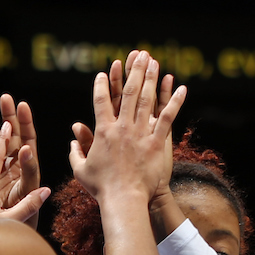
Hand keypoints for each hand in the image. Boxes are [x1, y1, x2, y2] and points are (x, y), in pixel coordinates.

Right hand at [70, 53, 184, 203]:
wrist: (123, 200)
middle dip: (133, 71)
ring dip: (151, 78)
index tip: (104, 72)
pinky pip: (167, 119)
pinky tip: (182, 88)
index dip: (102, 85)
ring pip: (147, 100)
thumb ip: (75, 152)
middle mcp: (122, 128)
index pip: (101, 101)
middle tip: (138, 54)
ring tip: (154, 62)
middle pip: (129, 93)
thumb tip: (71, 140)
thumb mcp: (81, 170)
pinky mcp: (156, 143)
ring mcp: (140, 134)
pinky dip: (175, 103)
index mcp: (103, 132)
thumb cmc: (101, 188)